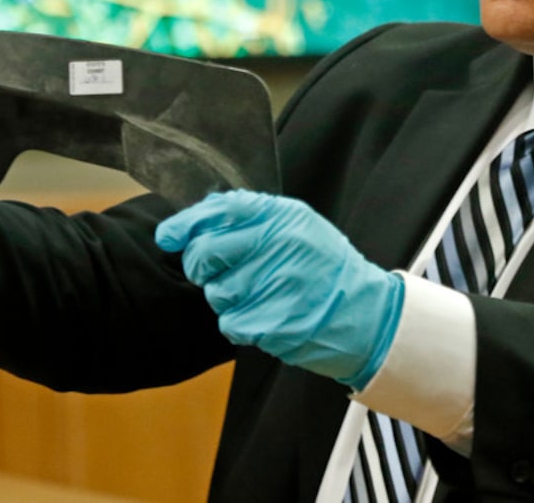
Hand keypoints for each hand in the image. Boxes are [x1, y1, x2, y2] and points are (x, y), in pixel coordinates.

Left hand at [156, 190, 402, 389]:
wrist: (366, 314)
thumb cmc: (326, 268)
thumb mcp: (299, 226)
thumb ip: (255, 217)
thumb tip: (199, 218)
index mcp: (283, 217)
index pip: (220, 210)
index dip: (186, 224)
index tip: (167, 235)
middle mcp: (278, 246)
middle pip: (204, 253)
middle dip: (200, 265)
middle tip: (216, 271)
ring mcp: (274, 285)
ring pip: (214, 292)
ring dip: (226, 297)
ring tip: (256, 294)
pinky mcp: (272, 322)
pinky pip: (229, 322)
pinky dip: (239, 323)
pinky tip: (263, 315)